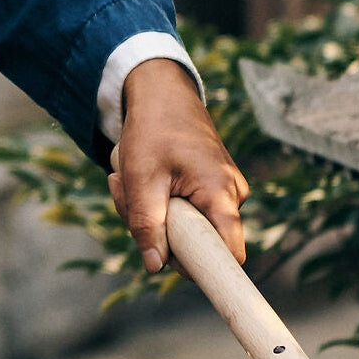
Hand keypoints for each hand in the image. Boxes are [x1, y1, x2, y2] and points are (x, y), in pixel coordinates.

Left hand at [107, 58, 248, 273]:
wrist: (161, 91)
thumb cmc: (153, 129)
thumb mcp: (141, 179)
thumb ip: (147, 226)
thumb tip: (155, 267)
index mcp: (221, 194)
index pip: (229, 254)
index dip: (202, 267)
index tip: (170, 261)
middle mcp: (232, 195)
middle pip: (200, 244)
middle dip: (159, 232)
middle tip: (127, 198)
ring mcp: (224, 192)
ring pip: (188, 230)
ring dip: (153, 216)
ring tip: (130, 182)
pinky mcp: (212, 189)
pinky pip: (187, 214)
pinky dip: (159, 205)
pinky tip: (143, 182)